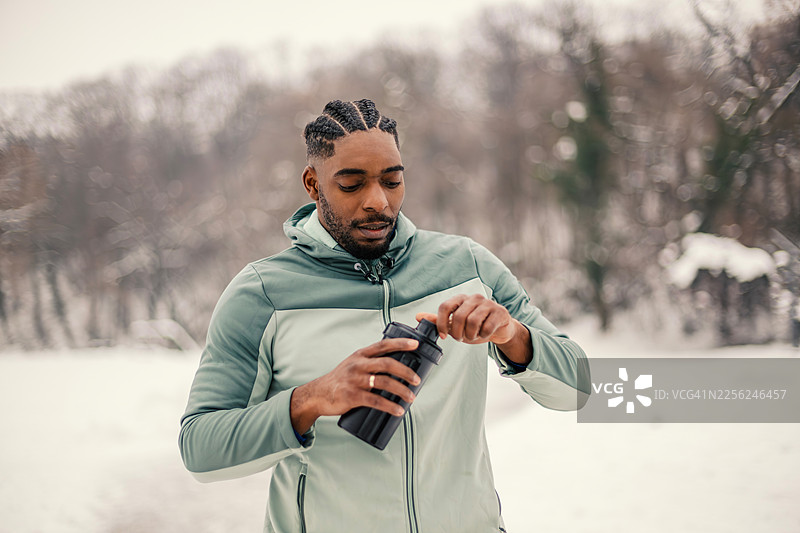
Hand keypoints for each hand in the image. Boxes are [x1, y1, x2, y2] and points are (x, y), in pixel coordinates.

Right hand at [290, 337, 421, 433]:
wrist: (318, 394)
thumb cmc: (340, 380)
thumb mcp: (353, 365)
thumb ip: (371, 363)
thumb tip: (396, 369)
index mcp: (360, 355)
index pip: (383, 345)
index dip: (400, 343)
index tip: (415, 345)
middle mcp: (358, 364)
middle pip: (387, 364)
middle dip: (405, 371)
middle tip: (417, 380)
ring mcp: (354, 380)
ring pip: (383, 382)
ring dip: (401, 390)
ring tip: (411, 397)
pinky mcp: (351, 396)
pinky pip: (375, 401)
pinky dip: (389, 406)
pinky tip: (398, 410)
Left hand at [415, 294, 515, 344]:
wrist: (499, 329)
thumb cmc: (475, 325)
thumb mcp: (454, 324)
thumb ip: (438, 320)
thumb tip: (418, 317)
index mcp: (460, 299)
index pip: (445, 307)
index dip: (441, 323)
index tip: (443, 336)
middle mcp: (474, 298)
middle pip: (459, 317)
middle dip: (457, 333)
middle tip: (461, 337)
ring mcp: (488, 304)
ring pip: (473, 322)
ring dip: (471, 335)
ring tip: (473, 336)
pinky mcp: (499, 312)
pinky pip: (487, 327)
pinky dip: (483, 335)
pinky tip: (484, 334)